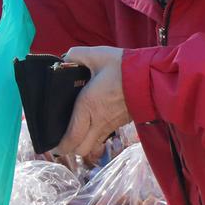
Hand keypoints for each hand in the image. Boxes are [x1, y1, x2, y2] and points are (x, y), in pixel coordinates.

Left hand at [53, 46, 133, 162]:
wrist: (152, 77)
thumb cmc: (123, 67)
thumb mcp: (97, 55)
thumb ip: (76, 55)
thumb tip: (65, 59)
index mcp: (87, 106)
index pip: (71, 137)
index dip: (60, 145)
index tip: (52, 143)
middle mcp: (98, 121)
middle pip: (81, 150)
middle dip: (70, 148)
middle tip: (63, 137)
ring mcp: (110, 125)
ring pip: (93, 147)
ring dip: (83, 143)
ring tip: (76, 133)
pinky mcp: (120, 124)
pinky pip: (103, 138)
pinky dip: (95, 137)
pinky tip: (91, 124)